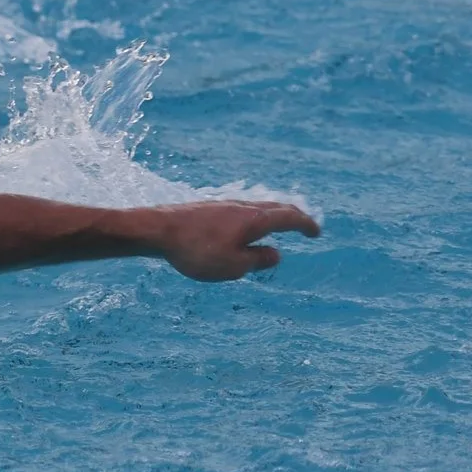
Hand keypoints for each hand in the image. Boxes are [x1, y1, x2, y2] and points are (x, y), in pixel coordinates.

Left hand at [146, 200, 319, 280]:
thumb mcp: (233, 266)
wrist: (155, 229)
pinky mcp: (206, 209)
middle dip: (293, 216)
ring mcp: (223, 205)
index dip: (306, 225)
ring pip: (256, 207)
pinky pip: (238, 211)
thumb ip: (258, 261)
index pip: (290, 218)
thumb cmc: (195, 251)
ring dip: (271, 214)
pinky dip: (251, 217)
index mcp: (255, 220)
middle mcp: (243, 207)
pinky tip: (241, 226)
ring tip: (276, 222)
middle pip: (275, 207)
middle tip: (303, 223)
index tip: (316, 232)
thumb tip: (276, 254)